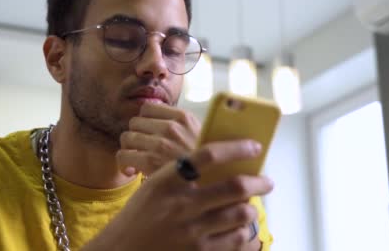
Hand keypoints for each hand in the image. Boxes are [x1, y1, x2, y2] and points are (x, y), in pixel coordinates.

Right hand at [84, 139, 272, 250]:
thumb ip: (183, 173)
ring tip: (251, 206)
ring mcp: (191, 230)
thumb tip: (222, 160)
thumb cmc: (142, 214)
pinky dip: (243, 231)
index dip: (236, 148)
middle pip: (234, 186)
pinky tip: (241, 227)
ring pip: (240, 214)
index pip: (208, 155)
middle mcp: (180, 204)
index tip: (254, 147)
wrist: (121, 250)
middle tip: (266, 181)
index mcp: (167, 180)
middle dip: (258, 182)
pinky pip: (235, 239)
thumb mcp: (155, 185)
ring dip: (251, 208)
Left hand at [117, 102, 200, 175]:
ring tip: (137, 160)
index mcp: (183, 117)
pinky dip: (124, 164)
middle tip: (141, 149)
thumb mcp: (201, 136)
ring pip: (126, 137)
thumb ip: (182, 126)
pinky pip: (123, 155)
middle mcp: (171, 126)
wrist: (211, 185)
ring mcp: (160, 143)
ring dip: (129, 150)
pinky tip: (132, 172)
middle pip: (134, 122)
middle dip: (135, 136)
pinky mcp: (150, 160)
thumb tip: (159, 121)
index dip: (144, 121)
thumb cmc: (207, 165)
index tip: (148, 133)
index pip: (147, 107)